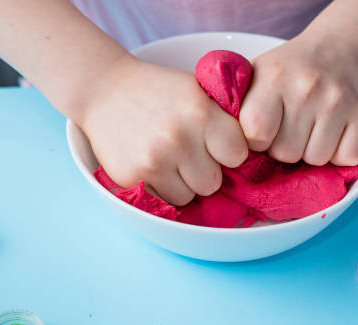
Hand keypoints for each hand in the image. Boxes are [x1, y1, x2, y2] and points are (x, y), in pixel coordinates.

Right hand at [80, 56, 247, 205]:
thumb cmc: (158, 91)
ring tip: (169, 160)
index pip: (238, 155)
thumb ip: (223, 118)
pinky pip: (164, 201)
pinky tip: (152, 166)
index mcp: (201, 112)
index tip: (215, 144)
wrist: (104, 91)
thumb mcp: (196, 90)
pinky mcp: (132, 178)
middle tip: (189, 154)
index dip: (228, 152)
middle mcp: (179, 137)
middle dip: (204, 172)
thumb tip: (253, 155)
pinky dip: (161, 189)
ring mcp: (154, 160)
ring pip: (189, 196)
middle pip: (214, 183)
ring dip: (183, 184)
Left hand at [239, 34, 357, 165]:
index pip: (256, 134)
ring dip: (311, 152)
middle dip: (285, 148)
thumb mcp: (256, 77)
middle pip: (287, 153)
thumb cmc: (288, 72)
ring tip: (311, 128)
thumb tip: (227, 147)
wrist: (340, 49)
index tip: (263, 131)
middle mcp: (307, 88)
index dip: (257, 141)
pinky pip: (347, 158)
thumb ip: (238, 109)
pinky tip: (334, 132)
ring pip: (316, 159)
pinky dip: (339, 153)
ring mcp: (339, 101)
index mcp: (273, 78)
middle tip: (290, 128)